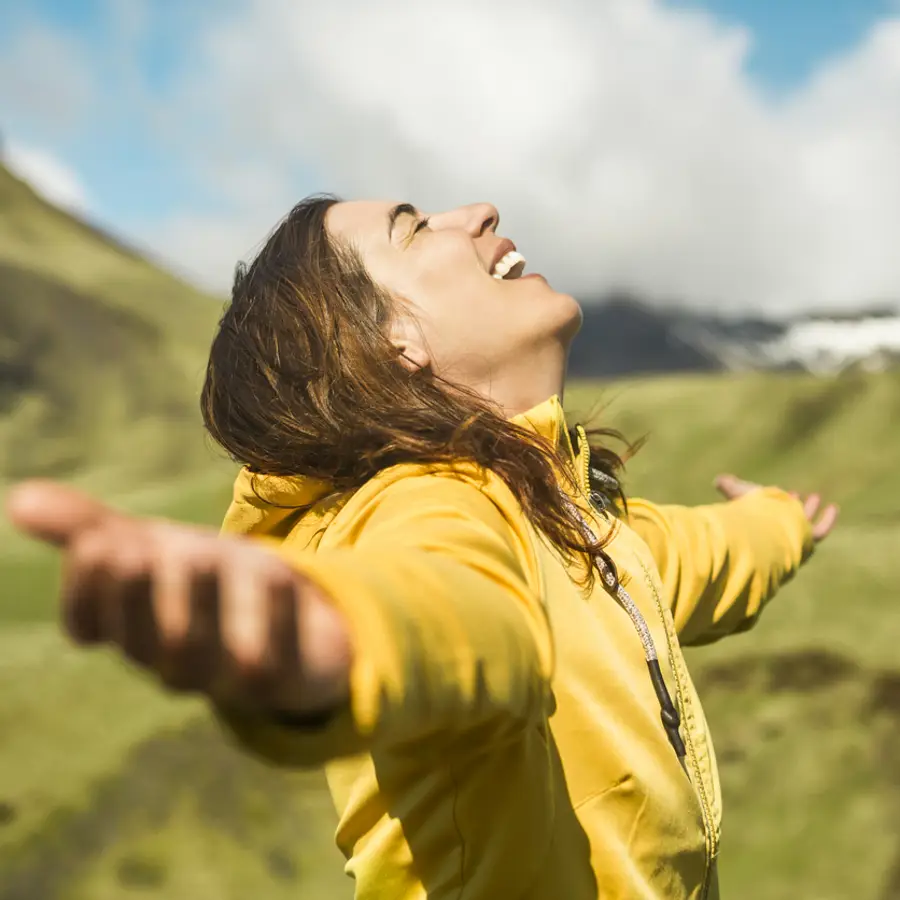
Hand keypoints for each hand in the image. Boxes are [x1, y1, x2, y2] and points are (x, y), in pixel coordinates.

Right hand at [4, 481, 350, 714]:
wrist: (291, 614)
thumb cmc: (203, 580)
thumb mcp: (150, 546)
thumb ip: (89, 528)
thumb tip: (18, 498)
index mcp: (132, 629)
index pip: (89, 624)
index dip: (86, 590)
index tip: (98, 541)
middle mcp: (171, 659)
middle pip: (143, 642)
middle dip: (135, 596)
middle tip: (134, 548)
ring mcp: (226, 675)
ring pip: (200, 658)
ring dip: (197, 605)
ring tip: (197, 553)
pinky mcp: (284, 677)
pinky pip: (274, 662)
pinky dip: (274, 617)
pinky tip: (277, 572)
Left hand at [714, 473, 838, 542]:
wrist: (763, 530)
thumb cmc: (749, 512)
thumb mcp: (738, 494)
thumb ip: (730, 486)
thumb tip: (719, 480)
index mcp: (757, 526)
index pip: (765, 516)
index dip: (771, 503)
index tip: (779, 490)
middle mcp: (774, 535)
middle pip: (784, 521)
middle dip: (790, 506)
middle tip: (795, 494)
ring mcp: (791, 538)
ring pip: (803, 525)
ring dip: (809, 510)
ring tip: (815, 496)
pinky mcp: (807, 540)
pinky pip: (820, 531)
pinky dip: (828, 520)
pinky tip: (834, 508)